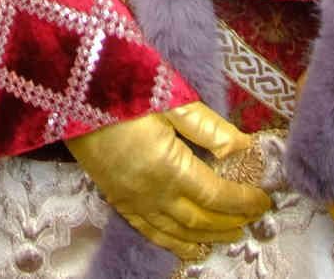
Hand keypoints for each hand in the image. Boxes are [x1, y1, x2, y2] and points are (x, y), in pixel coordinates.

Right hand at [65, 101, 271, 260]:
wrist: (68, 89)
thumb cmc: (122, 86)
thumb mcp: (170, 99)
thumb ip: (208, 127)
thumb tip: (244, 147)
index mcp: (168, 167)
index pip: (216, 195)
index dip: (243, 201)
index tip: (264, 200)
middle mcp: (151, 192)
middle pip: (199, 219)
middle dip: (230, 222)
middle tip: (253, 220)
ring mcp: (131, 199)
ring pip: (175, 232)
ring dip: (205, 238)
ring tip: (229, 237)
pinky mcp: (116, 197)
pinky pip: (148, 230)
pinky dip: (170, 242)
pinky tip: (185, 246)